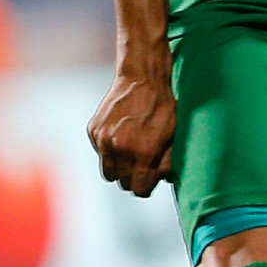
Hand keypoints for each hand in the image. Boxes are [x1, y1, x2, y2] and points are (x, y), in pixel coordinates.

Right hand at [87, 55, 176, 195]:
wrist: (142, 77)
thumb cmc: (162, 106)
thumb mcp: (173, 135)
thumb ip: (165, 163)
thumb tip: (158, 181)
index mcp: (144, 152)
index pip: (139, 190)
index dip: (146, 185)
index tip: (149, 176)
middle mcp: (120, 148)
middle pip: (123, 183)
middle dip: (133, 177)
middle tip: (141, 163)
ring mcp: (104, 139)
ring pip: (109, 173)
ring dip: (119, 167)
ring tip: (130, 152)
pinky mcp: (94, 131)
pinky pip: (101, 154)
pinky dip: (110, 151)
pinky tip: (121, 135)